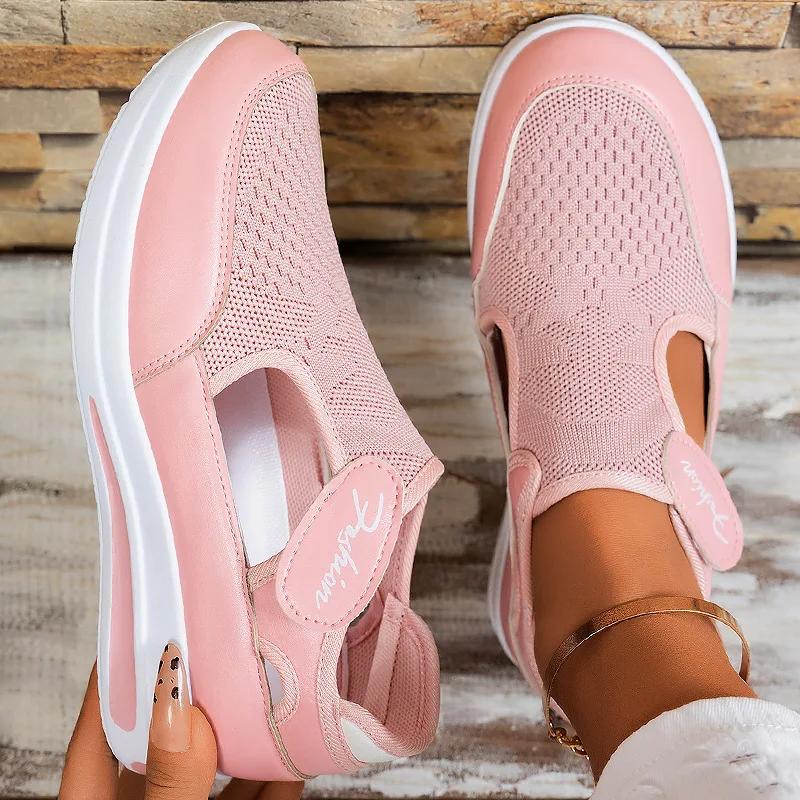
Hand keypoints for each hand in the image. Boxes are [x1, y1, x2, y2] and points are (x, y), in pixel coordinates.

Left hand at [59, 652, 303, 799]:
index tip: (146, 624)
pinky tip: (298, 747)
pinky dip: (279, 772)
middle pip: (167, 738)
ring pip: (218, 765)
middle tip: (221, 643)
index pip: (99, 729)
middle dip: (196, 693)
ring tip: (269, 683)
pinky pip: (257, 796)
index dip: (118, 674)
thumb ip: (170, 780)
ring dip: (246, 731)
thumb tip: (179, 706)